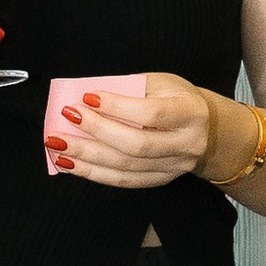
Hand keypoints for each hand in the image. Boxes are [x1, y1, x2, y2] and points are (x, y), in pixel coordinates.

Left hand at [47, 73, 217, 188]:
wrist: (207, 128)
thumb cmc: (177, 99)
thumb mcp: (162, 83)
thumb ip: (129, 88)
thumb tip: (86, 97)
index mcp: (190, 113)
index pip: (151, 113)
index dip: (117, 106)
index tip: (86, 97)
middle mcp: (186, 144)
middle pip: (136, 144)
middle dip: (96, 132)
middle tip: (66, 118)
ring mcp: (173, 167)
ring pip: (126, 168)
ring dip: (87, 157)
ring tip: (57, 144)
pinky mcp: (160, 180)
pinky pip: (123, 181)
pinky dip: (93, 173)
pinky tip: (69, 164)